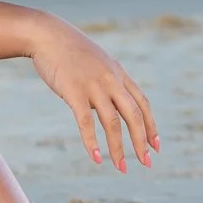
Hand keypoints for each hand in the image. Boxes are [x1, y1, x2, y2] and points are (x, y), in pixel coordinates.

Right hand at [29, 16, 159, 171]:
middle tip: (147, 163)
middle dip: (142, 141)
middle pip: (134, 115)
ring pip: (113, 122)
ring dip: (118, 148)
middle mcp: (111, 80)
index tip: (156, 146)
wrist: (46, 34)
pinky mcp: (74, 91)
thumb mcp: (96, 62)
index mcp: (118, 74)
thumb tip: (108, 101)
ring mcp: (93, 86)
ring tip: (121, 167)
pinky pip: (85, 122)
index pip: (142, 103)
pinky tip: (96, 158)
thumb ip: (106, 80)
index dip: (151, 126)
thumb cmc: (68, 50)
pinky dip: (92, 142)